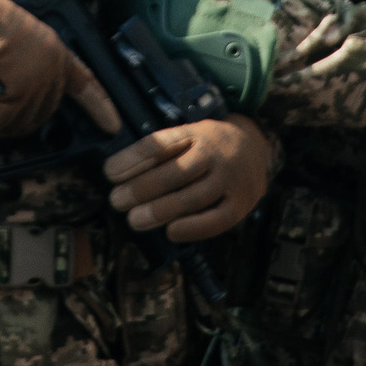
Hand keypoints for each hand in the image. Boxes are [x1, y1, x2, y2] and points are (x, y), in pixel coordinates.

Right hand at [0, 0, 122, 142]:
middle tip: (2, 125)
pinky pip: (0, 122)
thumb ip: (30, 58)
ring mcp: (35, 81)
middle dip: (24, 122)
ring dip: (2, 128)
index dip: (100, 105)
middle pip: (46, 110)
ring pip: (23, 120)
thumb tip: (19, 83)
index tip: (113, 125)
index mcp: (56, 49)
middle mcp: (51, 67)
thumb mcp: (20, 35)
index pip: (86, 81)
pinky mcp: (15, 93)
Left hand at [104, 116, 272, 241]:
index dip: (132, 159)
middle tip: (116, 201)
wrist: (256, 148)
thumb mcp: (187, 135)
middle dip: (141, 189)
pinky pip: (216, 219)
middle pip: (174, 173)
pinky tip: (170, 232)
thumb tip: (118, 172)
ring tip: (134, 220)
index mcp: (196, 132)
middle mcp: (214, 153)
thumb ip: (160, 151)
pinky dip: (192, 228)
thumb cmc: (208, 146)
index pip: (160, 144)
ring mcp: (230, 179)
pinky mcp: (240, 203)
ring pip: (192, 198)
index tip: (109, 173)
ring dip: (160, 211)